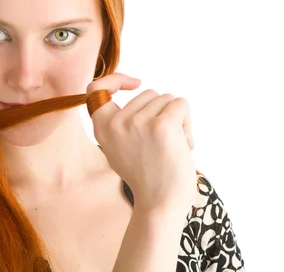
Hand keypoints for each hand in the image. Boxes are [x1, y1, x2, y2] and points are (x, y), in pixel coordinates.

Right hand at [87, 73, 196, 215]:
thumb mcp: (121, 147)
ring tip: (171, 147)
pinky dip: (187, 123)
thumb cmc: (147, 177)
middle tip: (161, 144)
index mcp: (102, 127)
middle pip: (148, 93)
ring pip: (167, 99)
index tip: (134, 83)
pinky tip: (183, 145)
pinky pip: (181, 104)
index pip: (96, 88)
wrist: (160, 204)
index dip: (115, 80)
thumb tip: (143, 94)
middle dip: (161, 112)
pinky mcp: (162, 124)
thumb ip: (124, 122)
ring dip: (176, 119)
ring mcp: (138, 121)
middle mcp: (116, 122)